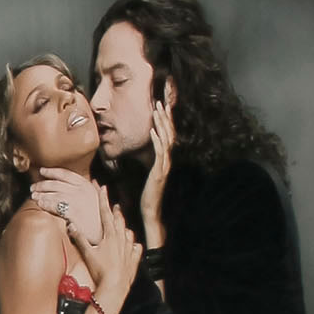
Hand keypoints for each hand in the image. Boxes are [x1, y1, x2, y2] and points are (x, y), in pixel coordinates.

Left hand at [27, 169, 102, 245]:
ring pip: (54, 193)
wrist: (102, 233)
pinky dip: (46, 204)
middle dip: (42, 184)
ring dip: (42, 194)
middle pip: (57, 183)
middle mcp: (82, 190)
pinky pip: (56, 206)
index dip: (51, 171)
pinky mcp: (74, 213)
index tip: (42, 171)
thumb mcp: (100, 199)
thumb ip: (95, 189)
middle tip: (33, 187)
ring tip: (33, 196)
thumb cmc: (99, 218)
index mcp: (86, 185)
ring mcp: (78, 201)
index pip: (65, 173)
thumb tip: (95, 181)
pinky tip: (40, 204)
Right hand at [76, 191, 139, 313]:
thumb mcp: (87, 253)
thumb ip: (79, 238)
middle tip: (114, 204)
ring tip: (122, 224)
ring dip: (124, 226)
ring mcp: (129, 249)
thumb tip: (71, 224)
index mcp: (110, 235)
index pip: (105, 213)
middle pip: (119, 220)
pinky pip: (135, 248)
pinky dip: (133, 244)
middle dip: (116, 211)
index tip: (102, 187)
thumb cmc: (100, 270)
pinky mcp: (134, 259)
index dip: (103, 199)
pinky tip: (133, 245)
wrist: (115, 287)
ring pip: (128, 232)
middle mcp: (122, 238)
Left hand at [140, 97, 174, 243]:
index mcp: (164, 159)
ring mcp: (164, 166)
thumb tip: (144, 151)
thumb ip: (149, 161)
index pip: (167, 136)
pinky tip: (152, 131)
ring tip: (156, 111)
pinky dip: (156, 141)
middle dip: (165, 117)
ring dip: (161, 124)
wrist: (150, 211)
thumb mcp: (147, 173)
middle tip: (160, 102)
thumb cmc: (147, 194)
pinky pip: (159, 153)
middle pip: (170, 133)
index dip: (166, 121)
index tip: (161, 107)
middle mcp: (167, 160)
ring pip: (166, 140)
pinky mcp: (159, 173)